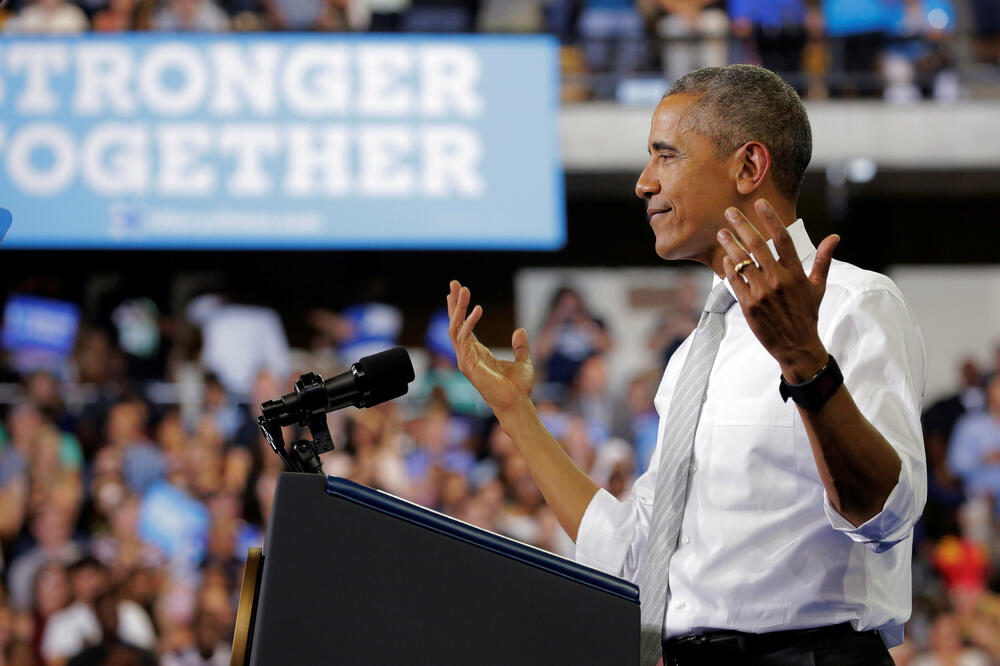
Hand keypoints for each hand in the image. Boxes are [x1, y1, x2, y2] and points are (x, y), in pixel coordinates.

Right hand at [447, 280, 533, 414]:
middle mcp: (468, 356)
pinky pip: (465, 340)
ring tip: (462, 290)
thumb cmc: (519, 388)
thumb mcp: (523, 361)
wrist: (518, 404)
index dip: (459, 309)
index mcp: (477, 354)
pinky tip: (477, 309)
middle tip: (454, 282)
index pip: (463, 327)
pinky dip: (469, 324)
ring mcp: (466, 361)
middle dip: (454, 303)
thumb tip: (520, 330)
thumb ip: (520, 346)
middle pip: (455, 324)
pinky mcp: (468, 366)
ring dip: (458, 308)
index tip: (456, 291)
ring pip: (456, 329)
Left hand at [717, 199, 839, 382]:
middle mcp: (778, 280)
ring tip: (722, 232)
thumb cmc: (808, 314)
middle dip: (742, 225)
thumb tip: (834, 237)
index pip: (783, 238)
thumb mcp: (818, 287)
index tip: (760, 203)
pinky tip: (724, 259)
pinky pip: (734, 281)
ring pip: (741, 262)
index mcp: (796, 273)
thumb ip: (823, 260)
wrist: (796, 345)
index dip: (771, 218)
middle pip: (757, 245)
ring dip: (730, 244)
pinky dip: (728, 268)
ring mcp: (761, 293)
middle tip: (730, 211)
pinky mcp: (748, 305)